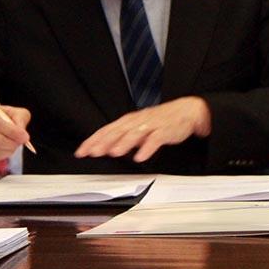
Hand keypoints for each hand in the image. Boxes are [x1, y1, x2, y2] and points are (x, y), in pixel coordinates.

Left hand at [74, 96, 210, 162]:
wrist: (187, 111)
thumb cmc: (161, 120)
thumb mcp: (139, 126)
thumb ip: (124, 136)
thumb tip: (107, 148)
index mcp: (129, 120)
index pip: (107, 130)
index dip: (93, 140)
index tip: (82, 152)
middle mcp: (138, 121)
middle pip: (118, 131)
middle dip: (105, 142)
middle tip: (93, 152)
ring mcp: (152, 125)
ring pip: (135, 133)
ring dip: (124, 143)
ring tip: (114, 153)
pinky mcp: (165, 130)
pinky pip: (156, 139)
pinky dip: (148, 148)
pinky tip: (141, 156)